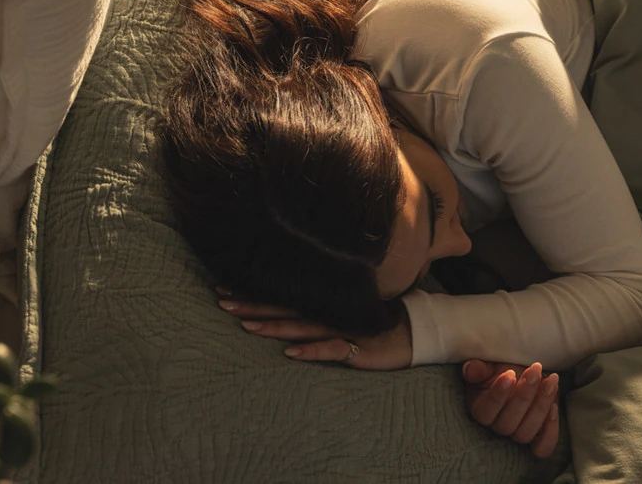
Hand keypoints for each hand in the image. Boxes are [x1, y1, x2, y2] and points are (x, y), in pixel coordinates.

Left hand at [216, 288, 412, 370]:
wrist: (419, 330)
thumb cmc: (381, 322)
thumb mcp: (348, 313)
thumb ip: (324, 309)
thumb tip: (294, 308)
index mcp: (324, 306)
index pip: (283, 298)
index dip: (254, 294)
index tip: (224, 288)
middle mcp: (329, 314)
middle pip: (285, 310)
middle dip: (252, 306)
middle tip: (221, 301)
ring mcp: (342, 330)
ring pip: (302, 327)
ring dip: (274, 327)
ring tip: (246, 326)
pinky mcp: (358, 348)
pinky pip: (332, 350)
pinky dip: (312, 350)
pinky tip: (291, 353)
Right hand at [462, 360, 559, 458]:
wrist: (523, 372)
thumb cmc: (503, 368)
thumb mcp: (488, 364)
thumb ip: (478, 368)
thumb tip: (471, 369)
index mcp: (481, 409)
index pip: (486, 412)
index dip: (498, 395)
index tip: (510, 374)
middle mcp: (498, 426)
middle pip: (508, 424)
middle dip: (524, 395)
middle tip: (535, 370)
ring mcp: (518, 432)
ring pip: (525, 433)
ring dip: (541, 406)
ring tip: (551, 381)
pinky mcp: (537, 436)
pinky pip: (542, 447)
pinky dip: (550, 432)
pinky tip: (555, 407)